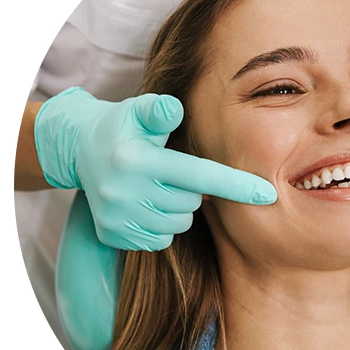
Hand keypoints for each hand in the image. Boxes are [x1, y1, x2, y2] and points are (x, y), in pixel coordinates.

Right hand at [34, 87, 276, 250]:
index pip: (197, 176)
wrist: (80, 151)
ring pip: (177, 224)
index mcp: (136, 161)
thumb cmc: (123, 126)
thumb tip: (175, 108)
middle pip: (190, 203)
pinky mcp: (113, 236)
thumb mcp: (138, 110)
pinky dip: (160, 224)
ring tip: (157, 186)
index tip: (268, 195)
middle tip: (172, 170)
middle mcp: (124, 193)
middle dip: (191, 189)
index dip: (235, 185)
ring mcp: (117, 218)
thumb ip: (160, 110)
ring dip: (177, 208)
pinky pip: (159, 240)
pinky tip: (145, 203)